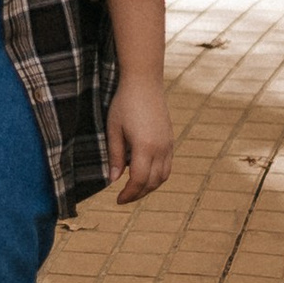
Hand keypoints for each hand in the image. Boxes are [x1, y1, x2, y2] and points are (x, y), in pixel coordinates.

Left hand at [106, 75, 173, 203]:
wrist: (144, 82)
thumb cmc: (124, 103)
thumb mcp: (113, 129)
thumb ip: (114, 156)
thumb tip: (113, 180)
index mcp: (144, 147)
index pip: (138, 180)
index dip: (129, 194)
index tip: (117, 200)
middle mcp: (161, 148)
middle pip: (152, 182)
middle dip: (138, 193)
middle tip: (123, 197)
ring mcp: (168, 144)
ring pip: (163, 176)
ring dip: (149, 186)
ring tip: (134, 188)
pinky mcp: (170, 140)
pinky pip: (167, 165)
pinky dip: (157, 175)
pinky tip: (144, 173)